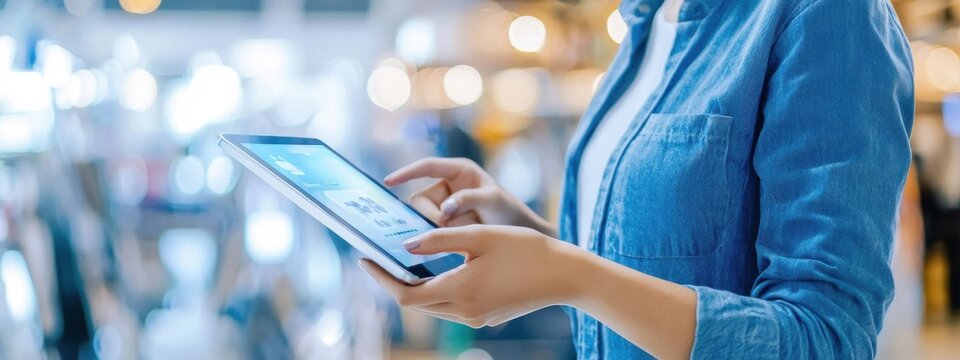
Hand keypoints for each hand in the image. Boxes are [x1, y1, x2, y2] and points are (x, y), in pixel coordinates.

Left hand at [359, 225, 581, 327]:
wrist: (564, 275)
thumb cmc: (525, 249)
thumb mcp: (480, 236)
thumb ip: (439, 240)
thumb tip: (405, 246)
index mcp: (460, 291)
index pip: (406, 294)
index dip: (382, 278)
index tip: (366, 259)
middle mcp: (465, 312)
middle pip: (416, 303)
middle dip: (394, 282)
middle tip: (380, 257)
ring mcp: (476, 318)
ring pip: (433, 306)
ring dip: (416, 287)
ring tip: (403, 261)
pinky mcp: (486, 317)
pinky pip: (451, 307)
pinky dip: (437, 290)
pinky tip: (435, 271)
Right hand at [385, 157, 554, 235]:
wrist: (520, 236)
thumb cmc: (509, 211)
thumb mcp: (493, 201)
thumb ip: (468, 201)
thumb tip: (443, 210)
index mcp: (459, 171)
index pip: (427, 167)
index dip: (406, 173)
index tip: (388, 182)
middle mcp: (448, 187)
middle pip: (421, 200)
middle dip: (432, 215)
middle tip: (449, 226)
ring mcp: (445, 207)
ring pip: (425, 219)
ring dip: (443, 229)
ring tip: (467, 232)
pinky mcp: (445, 226)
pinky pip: (432, 232)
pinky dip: (443, 238)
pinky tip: (453, 244)